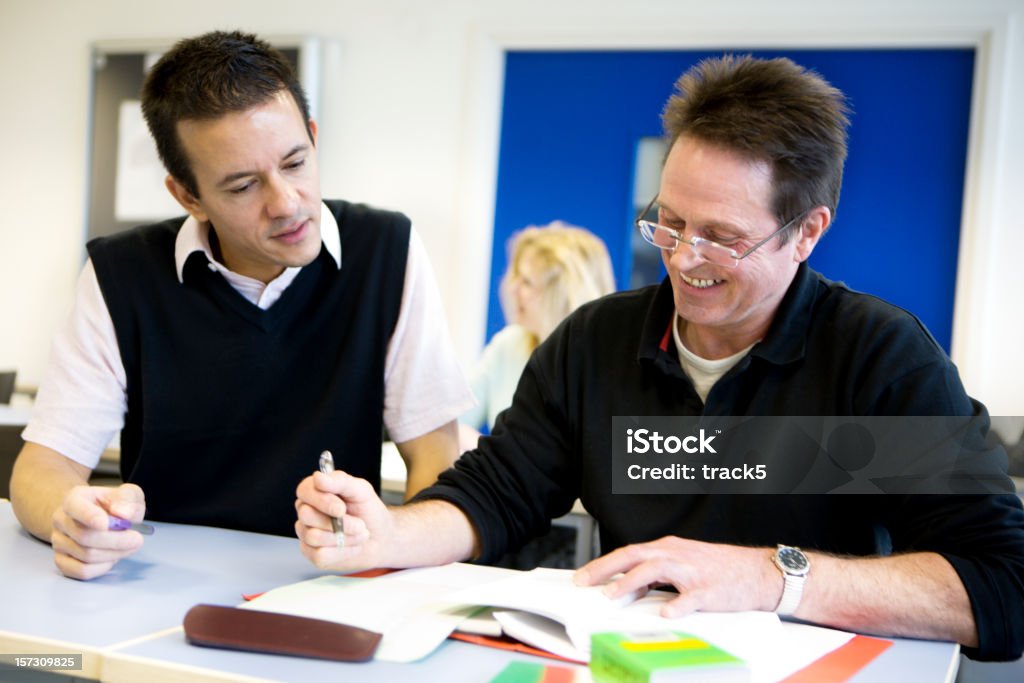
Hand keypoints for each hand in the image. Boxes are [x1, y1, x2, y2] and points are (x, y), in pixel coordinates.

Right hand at [50, 483, 146, 579]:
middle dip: (116, 540)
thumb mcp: (128, 494)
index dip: (89, 516)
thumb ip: (128, 499)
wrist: (103, 518)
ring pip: (85, 556)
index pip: (75, 507)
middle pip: (85, 537)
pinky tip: (113, 557)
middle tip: (137, 539)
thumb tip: (123, 514)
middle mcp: (61, 520)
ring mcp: (58, 542)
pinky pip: (82, 571)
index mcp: (74, 498)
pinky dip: (103, 567)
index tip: (106, 524)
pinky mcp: (62, 561)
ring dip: (114, 554)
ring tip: (129, 546)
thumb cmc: (116, 505)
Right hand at [294, 470, 392, 571]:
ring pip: (314, 536)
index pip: (304, 491)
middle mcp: (306, 512)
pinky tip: (352, 546)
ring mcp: (306, 534)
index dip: (322, 501)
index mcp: (315, 492)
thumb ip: (340, 481)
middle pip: (307, 515)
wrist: (381, 537)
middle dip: (339, 522)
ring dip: (345, 537)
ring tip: (360, 533)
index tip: (342, 508)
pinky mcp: (313, 555)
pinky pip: (320, 555)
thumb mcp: (361, 490)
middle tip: (360, 524)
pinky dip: (343, 551)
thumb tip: (318, 477)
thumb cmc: (368, 511)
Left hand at [573, 536, 780, 616]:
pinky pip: (691, 598)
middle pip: (634, 556)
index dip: (603, 564)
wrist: (758, 572)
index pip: (628, 553)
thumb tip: (627, 586)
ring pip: (655, 570)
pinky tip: (666, 614)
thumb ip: (656, 574)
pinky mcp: (710, 590)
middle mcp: (676, 555)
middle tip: (585, 583)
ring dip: (631, 582)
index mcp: (668, 549)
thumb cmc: (719, 569)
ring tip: (612, 596)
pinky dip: (677, 605)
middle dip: (605, 569)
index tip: (583, 577)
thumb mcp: (683, 565)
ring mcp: (693, 571)